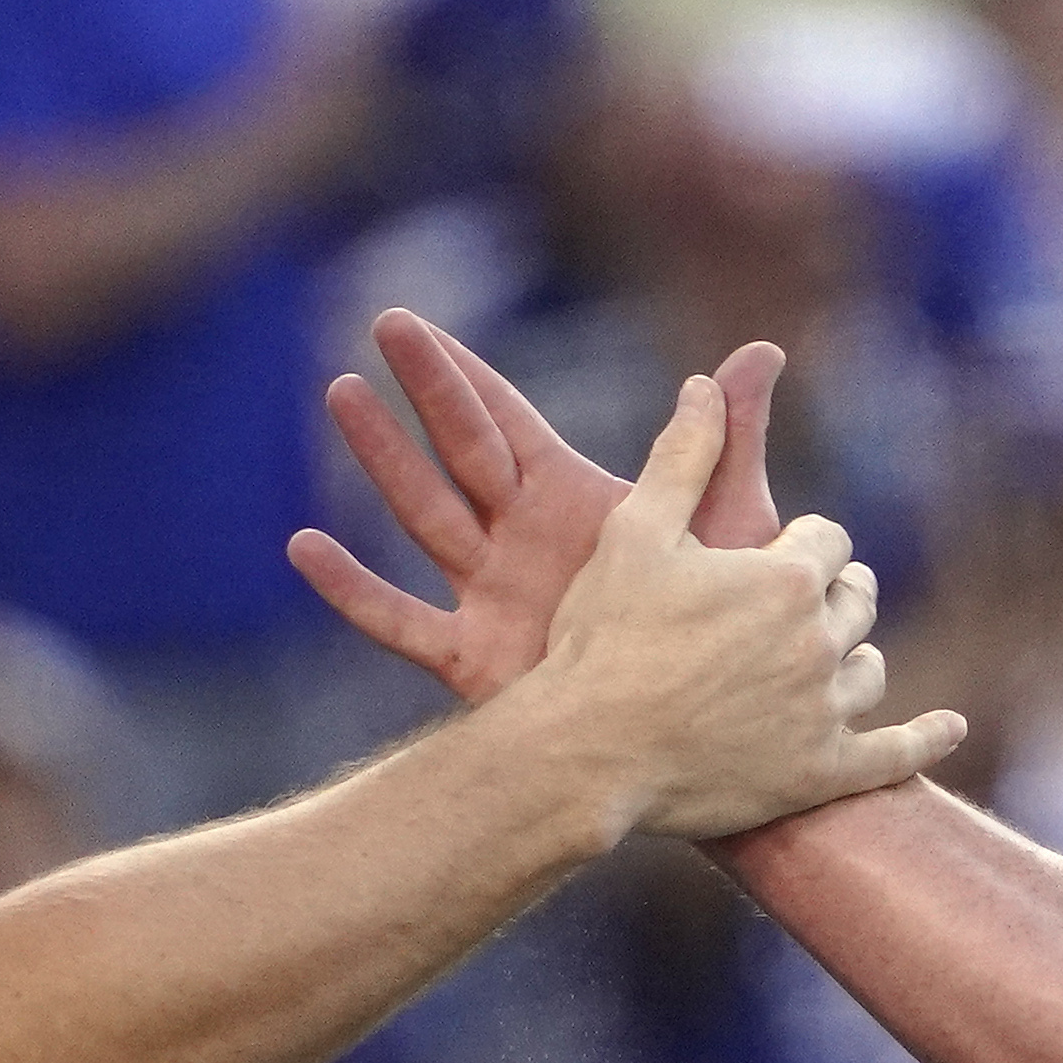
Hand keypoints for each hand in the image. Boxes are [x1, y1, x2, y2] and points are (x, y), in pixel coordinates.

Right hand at [294, 309, 788, 704]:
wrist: (705, 741)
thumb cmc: (726, 638)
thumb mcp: (729, 524)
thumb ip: (727, 438)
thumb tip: (759, 348)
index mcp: (570, 501)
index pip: (503, 417)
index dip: (460, 370)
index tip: (406, 322)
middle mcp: (520, 540)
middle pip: (461, 448)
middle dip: (425, 387)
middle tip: (381, 324)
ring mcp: (491, 596)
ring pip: (424, 513)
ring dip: (383, 457)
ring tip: (340, 395)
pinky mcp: (474, 659)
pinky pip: (400, 622)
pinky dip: (351, 590)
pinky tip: (303, 549)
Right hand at [505, 370, 956, 840]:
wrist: (586, 754)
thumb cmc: (603, 639)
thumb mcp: (635, 533)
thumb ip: (683, 457)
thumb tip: (706, 383)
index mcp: (787, 578)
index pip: (827, 539)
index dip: (796, 545)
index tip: (763, 561)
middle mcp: (820, 641)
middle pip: (857, 599)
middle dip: (831, 594)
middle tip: (795, 608)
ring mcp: (825, 712)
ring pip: (870, 669)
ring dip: (852, 658)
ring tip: (823, 665)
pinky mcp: (821, 775)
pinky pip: (895, 755)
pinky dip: (927, 739)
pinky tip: (951, 727)